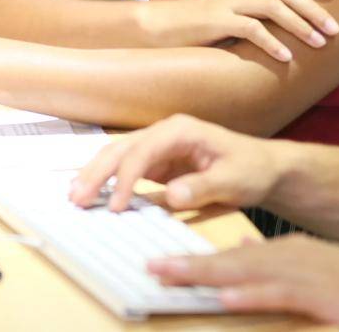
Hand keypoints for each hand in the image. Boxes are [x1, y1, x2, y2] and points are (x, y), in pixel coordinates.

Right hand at [69, 113, 280, 212]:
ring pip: (118, 157)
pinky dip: (107, 182)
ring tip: (74, 197)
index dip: (126, 179)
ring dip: (96, 176)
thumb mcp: (234, 179)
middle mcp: (164, 134)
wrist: (263, 169)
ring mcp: (159, 149)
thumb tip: (171, 196)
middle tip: (77, 199)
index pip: (143, 151)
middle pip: (122, 149)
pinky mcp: (157, 165)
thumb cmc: (252, 169)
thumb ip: (203, 186)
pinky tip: (91, 194)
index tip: (116, 207)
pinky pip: (126, 171)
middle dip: (97, 172)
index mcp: (181, 130)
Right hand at [138, 0, 338, 62]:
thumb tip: (301, 12)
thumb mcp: (238, 1)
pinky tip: (287, 58)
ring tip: (319, 44)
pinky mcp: (218, 21)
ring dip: (300, 26)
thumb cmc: (209, 18)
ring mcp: (230, 1)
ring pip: (273, 7)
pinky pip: (251, 30)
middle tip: (335, 29)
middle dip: (315, 9)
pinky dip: (272, 43)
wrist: (169, 24)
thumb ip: (264, 1)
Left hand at [149, 235, 338, 330]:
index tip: (162, 264)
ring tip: (170, 274)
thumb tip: (240, 250)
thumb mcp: (319, 276)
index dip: (197, 259)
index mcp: (292, 253)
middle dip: (190, 263)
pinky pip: (280, 295)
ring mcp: (310, 275)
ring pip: (248, 272)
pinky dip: (251, 293)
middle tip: (150, 266)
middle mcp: (296, 257)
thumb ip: (278, 267)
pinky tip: (225, 294)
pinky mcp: (324, 297)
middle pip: (232, 259)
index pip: (234, 255)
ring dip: (206, 272)